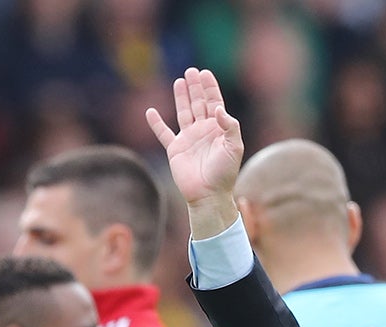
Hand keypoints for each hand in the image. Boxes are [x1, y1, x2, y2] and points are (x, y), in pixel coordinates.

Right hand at [146, 68, 243, 234]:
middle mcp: (203, 131)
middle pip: (198, 103)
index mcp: (218, 129)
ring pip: (183, 113)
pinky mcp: (175, 150)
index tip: (205, 73)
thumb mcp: (235, 147)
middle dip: (195, 87)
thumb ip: (230, 126)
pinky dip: (156, 123)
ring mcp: (188, 139)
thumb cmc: (224, 173)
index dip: (210, 88)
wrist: (209, 195)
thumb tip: (218, 109)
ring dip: (181, 97)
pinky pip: (164, 134)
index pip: (214, 102)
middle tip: (191, 71)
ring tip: (179, 81)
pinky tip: (151, 112)